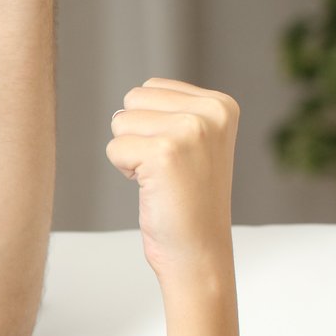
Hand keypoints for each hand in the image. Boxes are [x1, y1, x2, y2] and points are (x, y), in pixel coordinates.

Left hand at [106, 80, 240, 285]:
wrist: (198, 248)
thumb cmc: (189, 198)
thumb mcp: (197, 141)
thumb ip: (175, 110)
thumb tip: (132, 96)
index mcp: (221, 104)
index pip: (151, 87)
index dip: (151, 124)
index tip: (176, 155)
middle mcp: (210, 112)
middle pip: (133, 99)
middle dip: (136, 134)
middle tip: (165, 167)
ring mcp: (189, 131)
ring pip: (120, 121)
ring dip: (130, 153)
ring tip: (160, 176)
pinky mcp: (164, 153)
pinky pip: (114, 148)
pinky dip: (125, 170)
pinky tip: (153, 187)